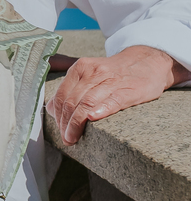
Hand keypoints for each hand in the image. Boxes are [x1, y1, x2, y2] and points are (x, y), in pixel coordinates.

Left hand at [50, 44, 186, 144]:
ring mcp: (112, 80)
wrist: (148, 62)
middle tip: (67, 138)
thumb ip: (71, 89)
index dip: (57, 116)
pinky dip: (101, 110)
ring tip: (74, 138)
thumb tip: (51, 109)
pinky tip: (93, 119)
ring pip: (87, 103)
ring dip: (77, 124)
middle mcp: (94, 72)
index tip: (60, 130)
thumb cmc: (115, 73)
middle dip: (66, 124)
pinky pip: (112, 101)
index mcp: (81, 68)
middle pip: (72, 101)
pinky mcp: (129, 90)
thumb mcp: (90, 74)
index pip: (61, 95)